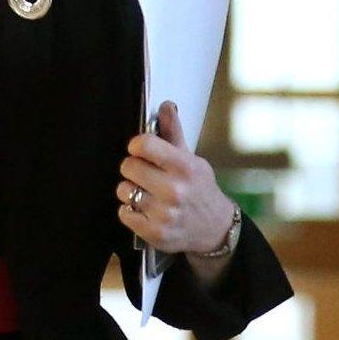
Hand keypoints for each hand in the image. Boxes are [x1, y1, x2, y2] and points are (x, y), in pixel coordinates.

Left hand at [117, 101, 236, 255]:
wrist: (215, 229)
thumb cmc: (200, 190)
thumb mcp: (192, 160)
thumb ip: (174, 133)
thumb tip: (166, 106)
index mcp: (185, 167)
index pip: (145, 145)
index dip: (136, 145)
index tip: (139, 149)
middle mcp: (175, 190)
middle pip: (128, 166)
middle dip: (133, 168)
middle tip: (143, 173)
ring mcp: (164, 214)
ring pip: (124, 190)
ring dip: (131, 191)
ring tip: (146, 193)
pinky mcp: (154, 233)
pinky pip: (124, 213)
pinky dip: (130, 211)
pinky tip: (145, 210)